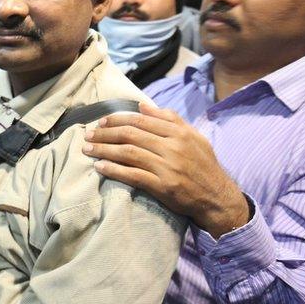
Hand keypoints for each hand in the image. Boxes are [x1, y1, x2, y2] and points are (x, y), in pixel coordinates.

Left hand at [81, 101, 248, 238]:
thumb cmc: (203, 165)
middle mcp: (173, 147)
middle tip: (88, 134)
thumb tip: (142, 106)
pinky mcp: (163, 186)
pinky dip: (113, 170)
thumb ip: (169, 119)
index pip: (141, 121)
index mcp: (179, 133)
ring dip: (104, 150)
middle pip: (131, 135)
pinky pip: (133, 175)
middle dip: (105, 133)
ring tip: (87, 149)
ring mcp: (168, 167)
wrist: (217, 197)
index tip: (101, 121)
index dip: (117, 119)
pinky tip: (100, 167)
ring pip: (128, 153)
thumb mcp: (193, 137)